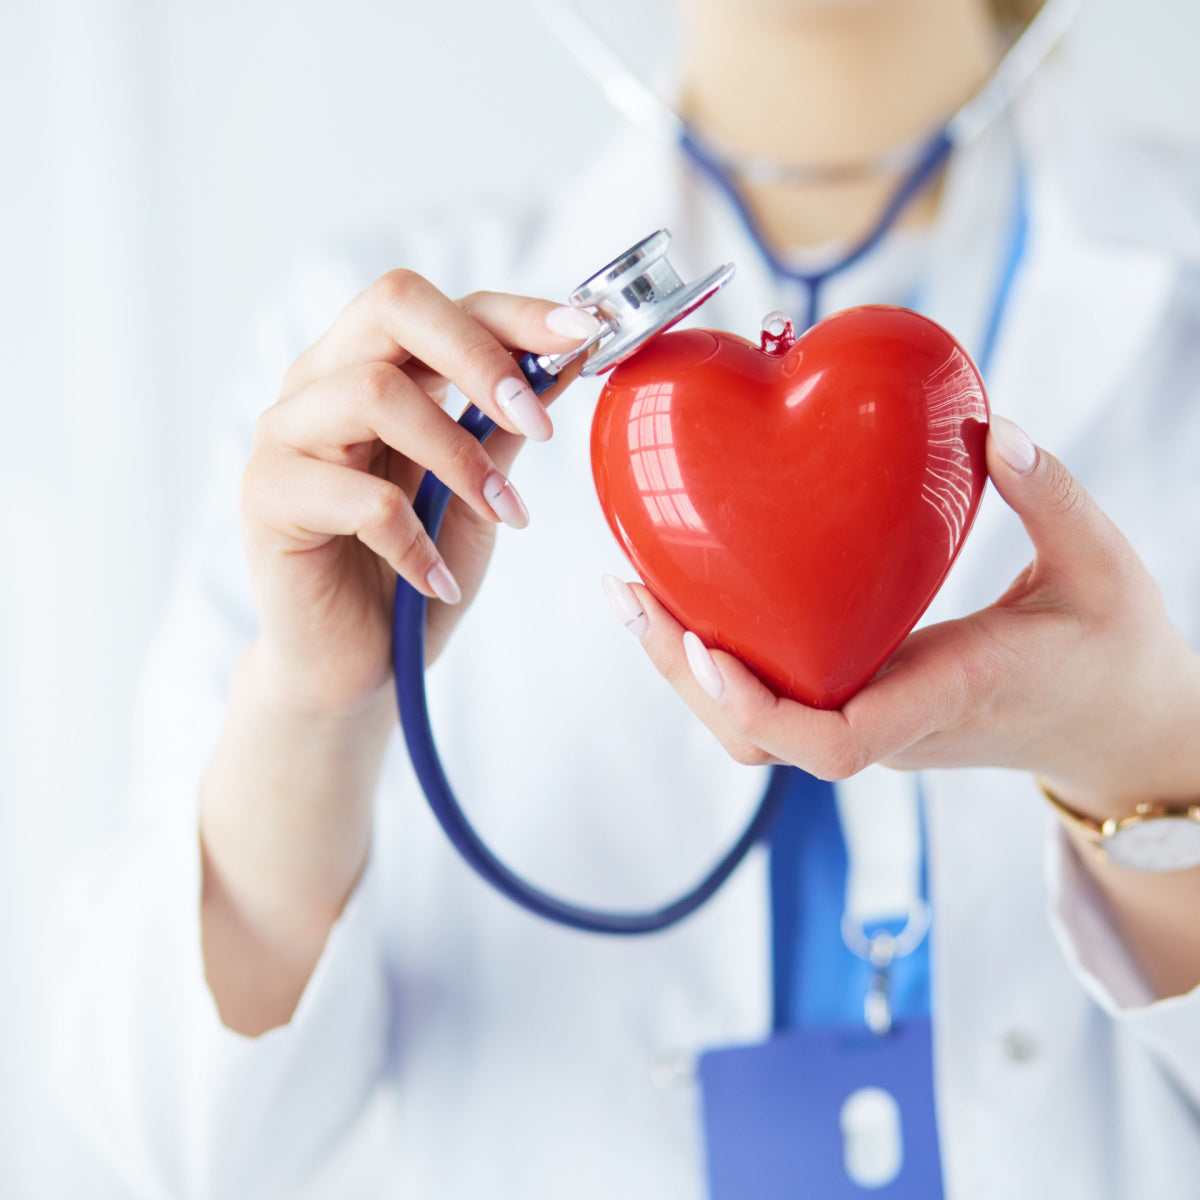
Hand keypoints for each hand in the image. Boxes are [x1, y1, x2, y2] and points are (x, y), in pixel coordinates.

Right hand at [240, 270, 598, 712]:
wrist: (356, 664)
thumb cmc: (418, 570)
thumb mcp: (478, 494)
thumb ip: (503, 428)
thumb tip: (564, 359)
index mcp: (370, 368)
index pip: (439, 305)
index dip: (515, 312)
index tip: (584, 334)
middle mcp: (319, 383)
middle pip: (393, 306)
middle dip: (482, 356)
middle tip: (538, 422)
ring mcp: (284, 435)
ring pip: (376, 394)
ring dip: (460, 458)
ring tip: (505, 515)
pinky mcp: (267, 497)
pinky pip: (360, 498)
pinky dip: (417, 541)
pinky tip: (438, 577)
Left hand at [604, 416, 1199, 817]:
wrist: (1117, 729)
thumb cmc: (1114, 653)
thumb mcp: (1103, 568)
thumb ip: (1052, 495)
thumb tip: (991, 430)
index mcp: (944, 699)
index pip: (833, 743)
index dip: (757, 707)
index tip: (706, 644)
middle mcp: (891, 723)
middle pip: (756, 737)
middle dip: (684, 674)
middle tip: (630, 590)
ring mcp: (869, 719)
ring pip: (751, 727)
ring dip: (685, 666)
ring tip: (633, 589)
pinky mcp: (860, 700)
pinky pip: (772, 695)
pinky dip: (717, 656)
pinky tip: (684, 594)